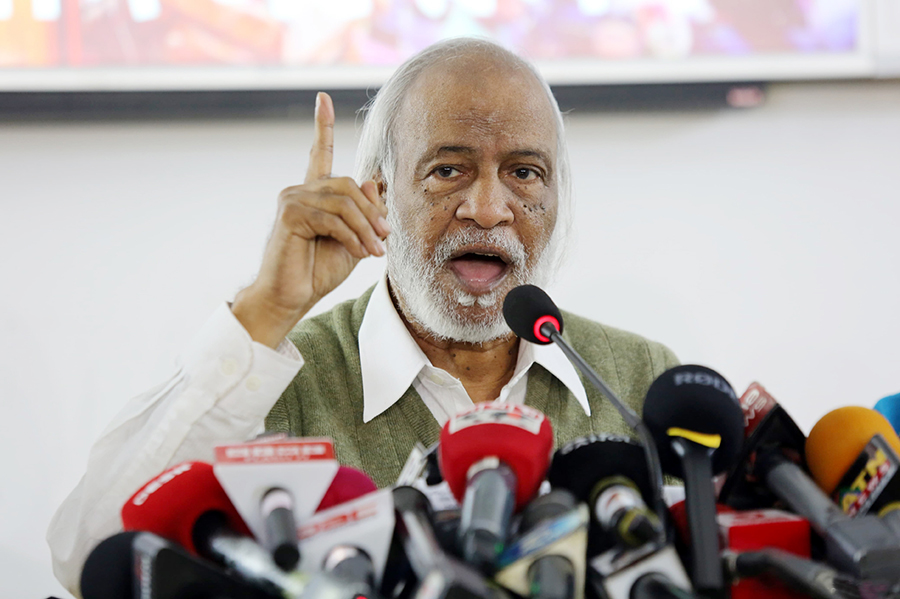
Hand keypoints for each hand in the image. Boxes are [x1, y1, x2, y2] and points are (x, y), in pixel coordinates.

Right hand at [232, 92, 389, 347]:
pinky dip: (352, 235)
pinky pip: (332, 217)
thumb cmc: (318, 271)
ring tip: (375, 251)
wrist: (290, 298)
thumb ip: (364, 213)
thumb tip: (373, 182)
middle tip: (385, 238)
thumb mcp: (354, 240)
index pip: (318, 154)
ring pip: (343, 202)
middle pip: (347, 185)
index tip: (323, 98)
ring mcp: (292, 200)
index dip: (322, 126)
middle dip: (372, 212)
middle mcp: (299, 191)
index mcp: (313, 194)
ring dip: (365, 227)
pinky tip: (361, 252)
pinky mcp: (289, 214)